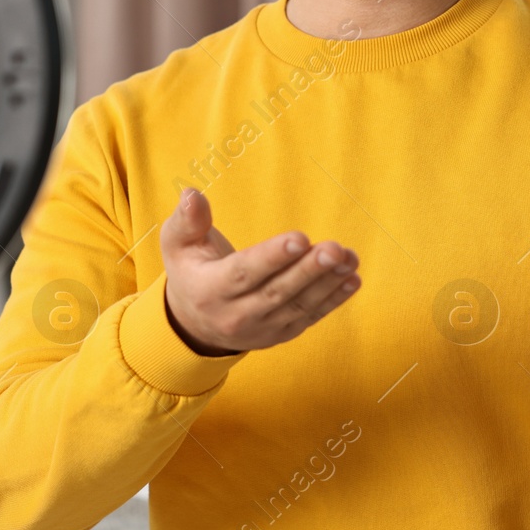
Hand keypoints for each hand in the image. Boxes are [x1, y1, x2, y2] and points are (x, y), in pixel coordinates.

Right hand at [160, 187, 361, 354]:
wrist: (194, 323)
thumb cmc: (191, 270)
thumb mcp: (177, 244)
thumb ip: (187, 220)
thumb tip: (192, 194)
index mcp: (208, 290)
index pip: (244, 273)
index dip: (272, 257)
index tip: (300, 237)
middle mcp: (235, 316)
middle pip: (277, 292)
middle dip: (309, 270)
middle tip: (335, 249)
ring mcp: (260, 329)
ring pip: (297, 306)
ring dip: (327, 283)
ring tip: (349, 259)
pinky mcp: (280, 335)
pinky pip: (308, 317)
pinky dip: (333, 300)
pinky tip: (352, 279)